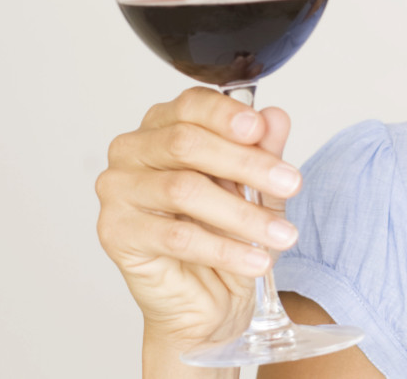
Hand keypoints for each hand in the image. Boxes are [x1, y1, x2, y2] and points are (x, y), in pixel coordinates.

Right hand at [95, 87, 301, 350]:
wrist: (206, 301)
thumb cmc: (225, 234)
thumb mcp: (255, 188)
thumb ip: (261, 150)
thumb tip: (275, 117)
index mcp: (162, 126)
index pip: (191, 105)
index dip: (227, 115)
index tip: (261, 130)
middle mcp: (132, 151)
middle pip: (186, 143)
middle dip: (246, 163)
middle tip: (290, 184)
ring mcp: (117, 191)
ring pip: (184, 190)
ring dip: (242, 214)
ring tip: (283, 234)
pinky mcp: (116, 233)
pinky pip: (177, 237)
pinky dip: (224, 250)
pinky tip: (256, 260)